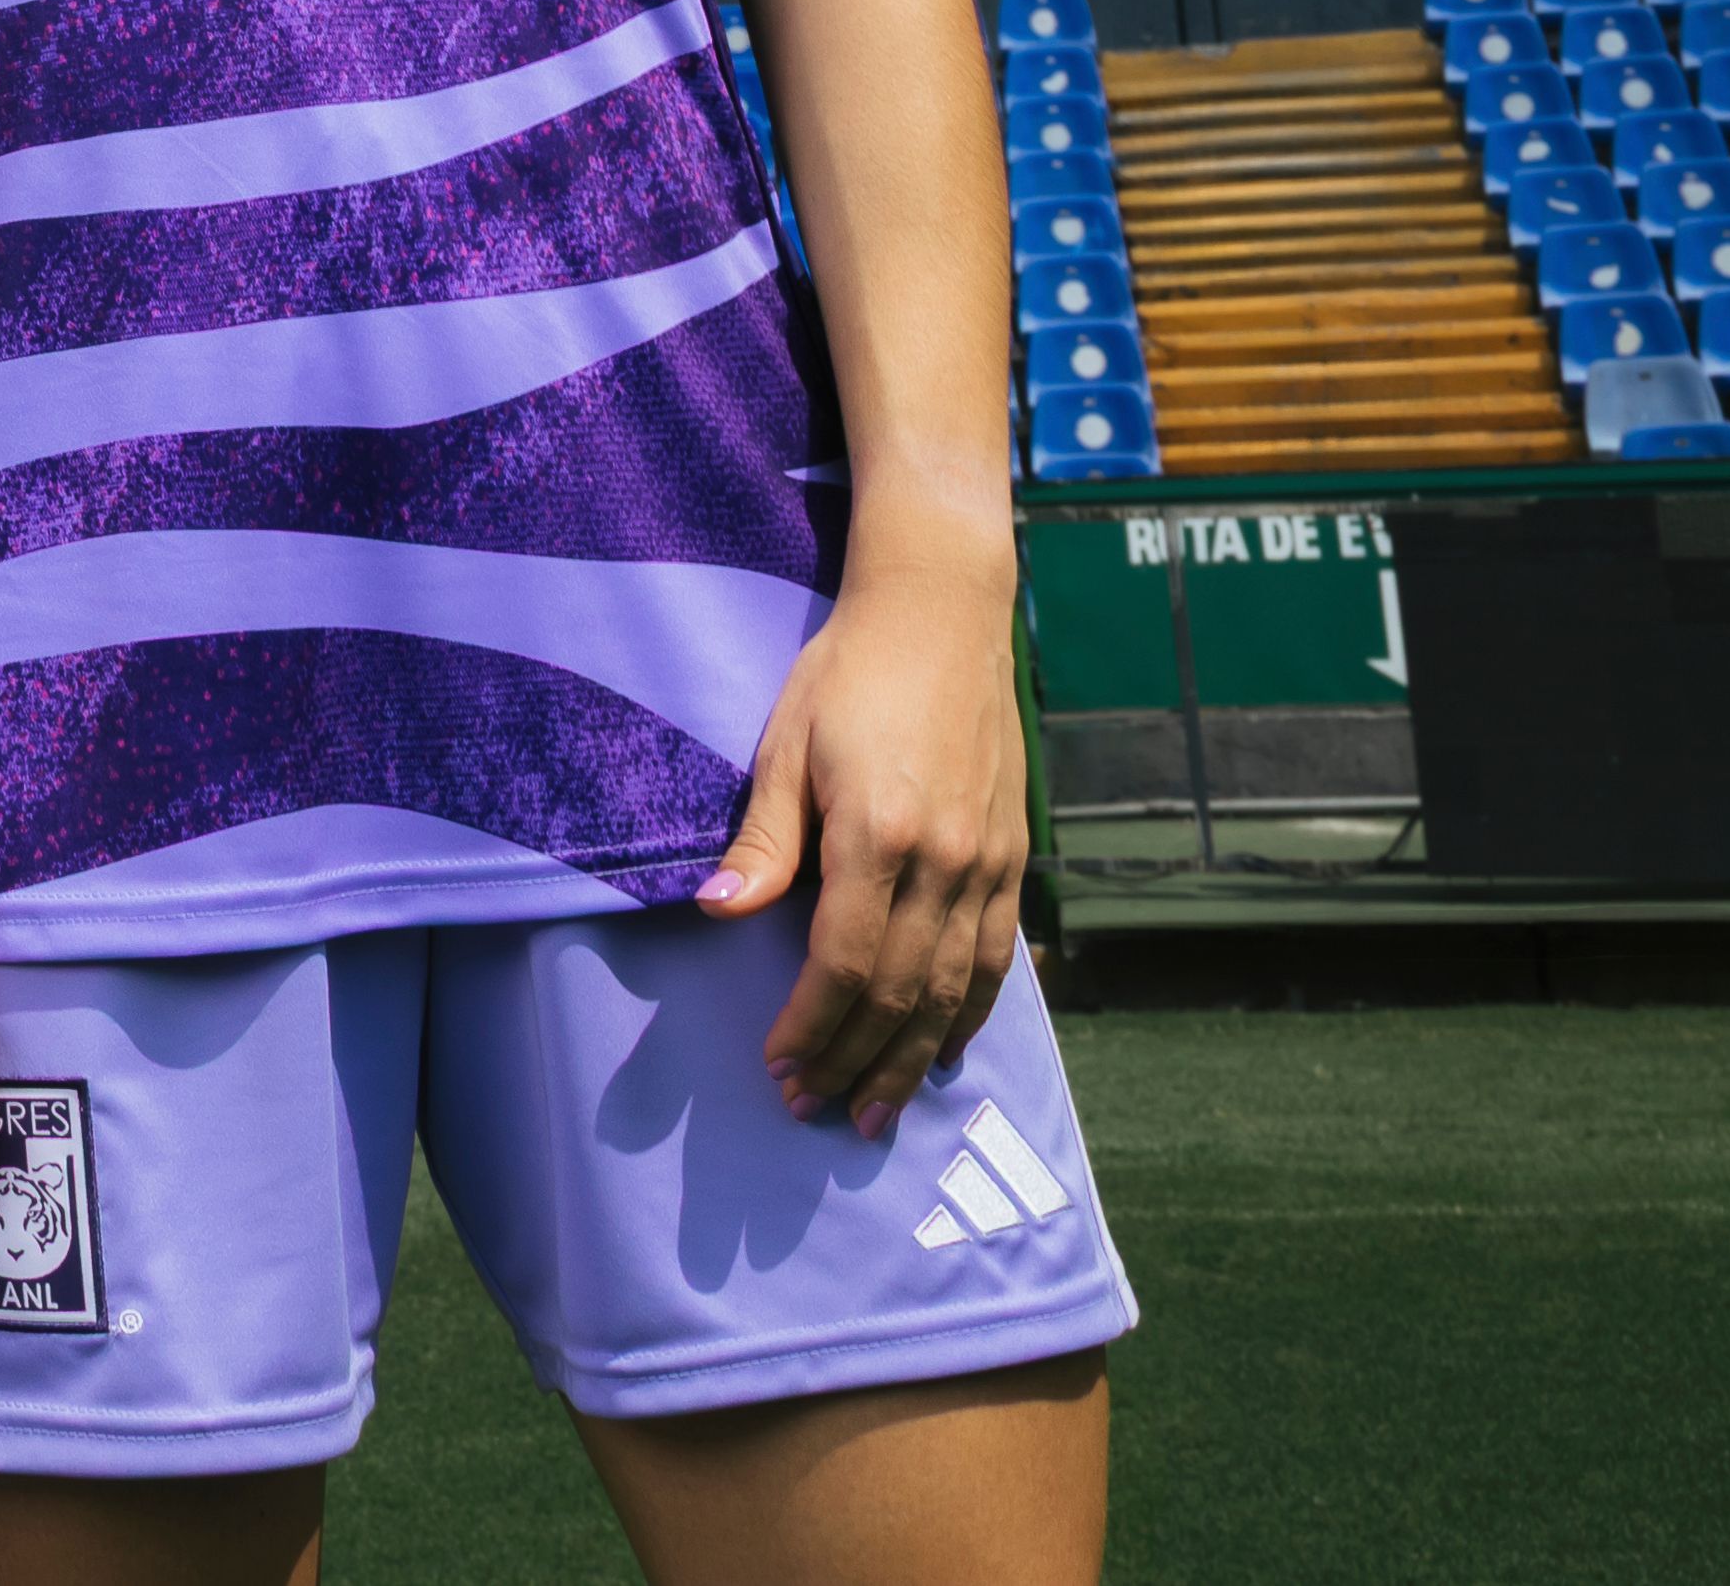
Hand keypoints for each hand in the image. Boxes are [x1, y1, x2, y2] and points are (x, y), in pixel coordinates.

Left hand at [699, 558, 1027, 1134]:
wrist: (942, 616)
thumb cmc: (846, 675)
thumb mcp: (785, 747)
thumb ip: (763, 841)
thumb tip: (717, 913)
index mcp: (881, 834)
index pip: (843, 962)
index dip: (810, 1025)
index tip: (777, 1066)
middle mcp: (945, 860)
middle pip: (900, 991)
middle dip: (853, 1060)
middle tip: (814, 1111)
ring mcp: (989, 863)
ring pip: (955, 990)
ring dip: (911, 1058)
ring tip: (874, 1113)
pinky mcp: (1012, 858)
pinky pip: (997, 959)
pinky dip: (970, 1015)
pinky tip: (943, 1053)